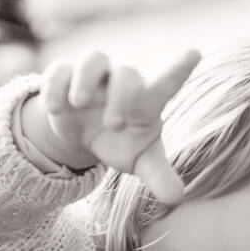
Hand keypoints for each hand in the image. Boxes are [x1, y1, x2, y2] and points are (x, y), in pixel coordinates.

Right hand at [23, 48, 199, 202]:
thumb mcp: (141, 161)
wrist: (86, 134)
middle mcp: (121, 83)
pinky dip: (55, 86)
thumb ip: (159, 175)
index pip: (165, 85)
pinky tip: (55, 109)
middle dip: (121, 96)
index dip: (178, 70)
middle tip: (113, 125)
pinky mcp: (65, 79)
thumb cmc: (122, 142)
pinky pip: (59, 71)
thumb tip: (176, 197)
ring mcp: (93, 78)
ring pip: (93, 58)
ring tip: (78, 104)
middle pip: (126, 74)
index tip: (194, 54)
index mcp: (145, 102)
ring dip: (86, 79)